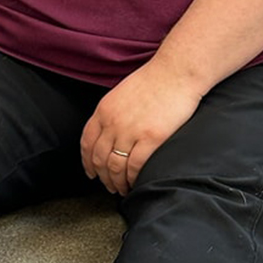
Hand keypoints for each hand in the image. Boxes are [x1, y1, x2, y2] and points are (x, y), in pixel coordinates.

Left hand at [80, 61, 202, 195]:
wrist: (175, 73)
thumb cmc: (153, 81)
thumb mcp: (121, 94)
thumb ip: (112, 113)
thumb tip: (110, 131)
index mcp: (103, 110)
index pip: (87, 142)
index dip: (87, 161)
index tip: (90, 171)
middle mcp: (112, 122)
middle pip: (99, 158)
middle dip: (102, 176)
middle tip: (108, 186)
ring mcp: (130, 131)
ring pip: (115, 166)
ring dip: (116, 181)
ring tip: (122, 189)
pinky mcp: (151, 138)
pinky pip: (136, 166)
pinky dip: (133, 179)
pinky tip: (136, 183)